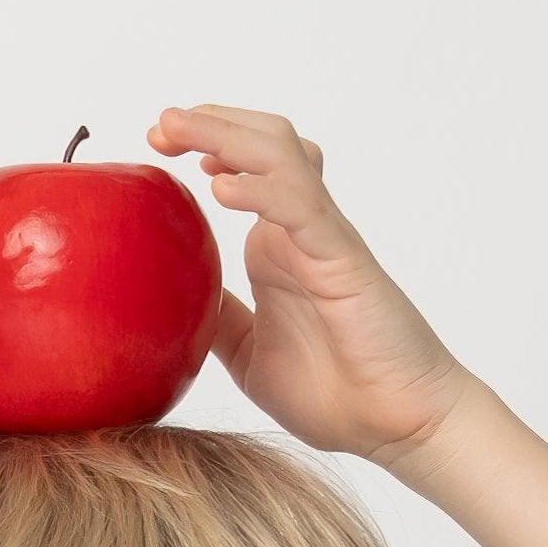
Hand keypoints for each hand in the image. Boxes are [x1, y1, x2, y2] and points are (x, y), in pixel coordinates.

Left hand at [145, 106, 472, 466]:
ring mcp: (324, 239)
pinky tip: (222, 187)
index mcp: (276, 247)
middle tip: (159, 123)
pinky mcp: (343, 260)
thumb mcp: (245, 354)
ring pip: (281, 157)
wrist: (392, 423)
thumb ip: (215, 320)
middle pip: (262, 144)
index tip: (154, 145)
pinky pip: (301, 209)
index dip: (203, 144)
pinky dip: (262, 190)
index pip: (244, 168)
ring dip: (227, 135)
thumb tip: (166, 302)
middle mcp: (301, 230)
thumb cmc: (332, 390)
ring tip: (177, 128)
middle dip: (209, 123)